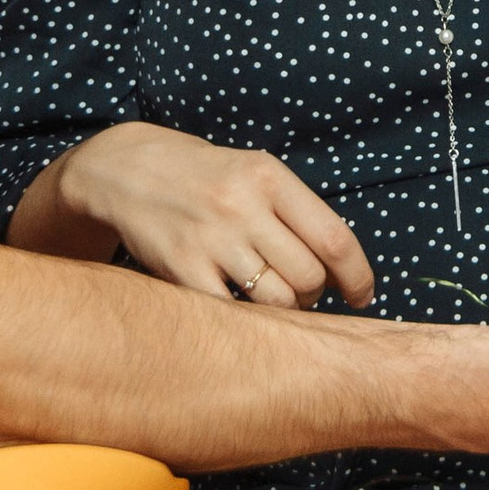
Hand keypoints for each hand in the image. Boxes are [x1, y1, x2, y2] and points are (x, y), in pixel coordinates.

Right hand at [40, 121, 373, 308]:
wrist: (126, 170)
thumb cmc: (206, 179)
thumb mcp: (254, 173)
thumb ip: (296, 212)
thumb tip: (342, 269)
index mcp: (269, 177)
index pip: (335, 238)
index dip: (358, 276)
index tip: (362, 295)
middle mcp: (242, 205)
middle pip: (309, 276)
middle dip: (314, 294)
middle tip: (300, 291)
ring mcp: (211, 238)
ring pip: (276, 301)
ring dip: (284, 310)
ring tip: (272, 298)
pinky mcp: (181, 267)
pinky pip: (231, 312)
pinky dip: (243, 319)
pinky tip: (239, 308)